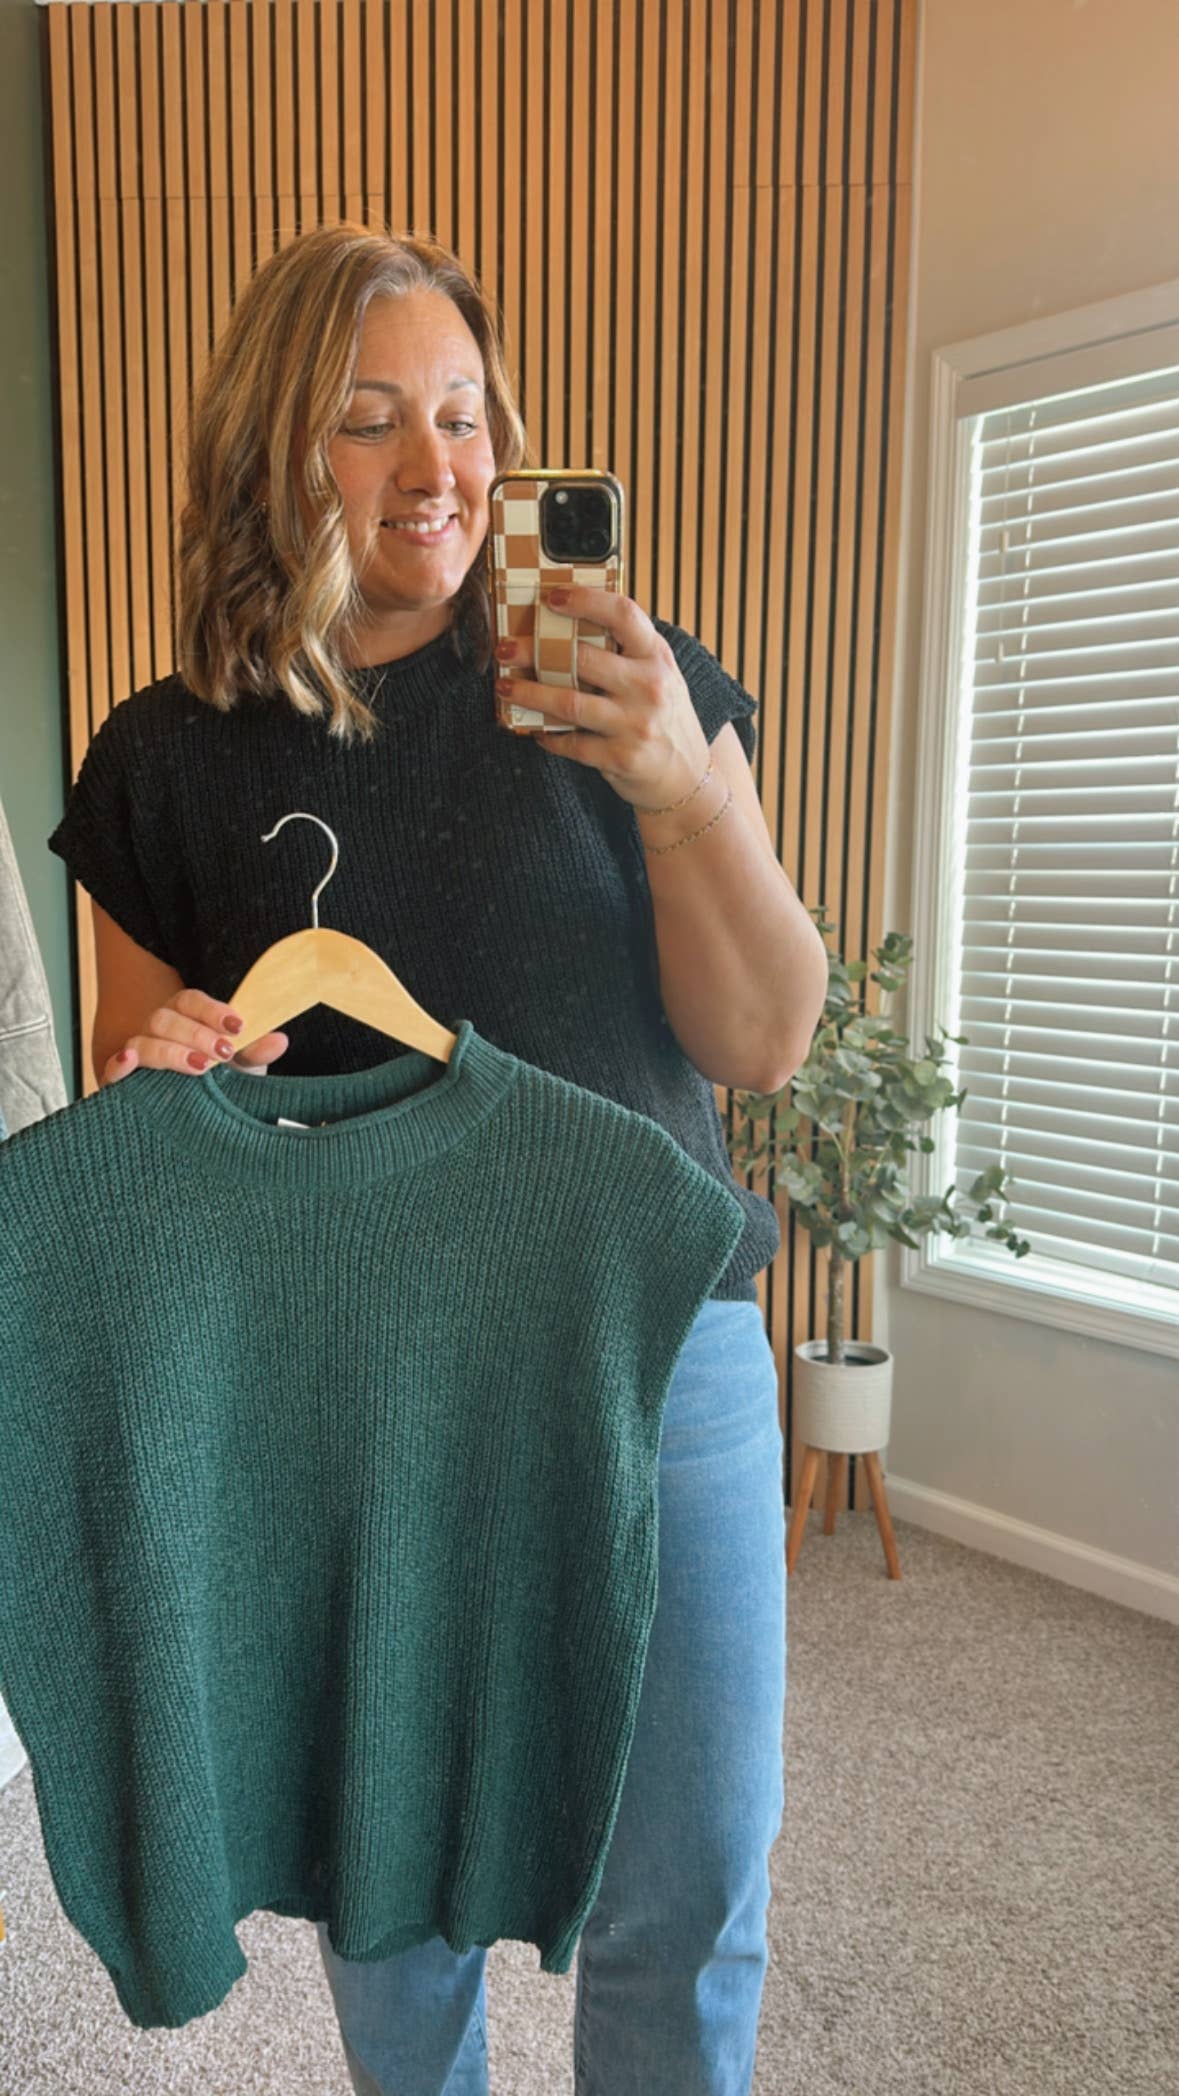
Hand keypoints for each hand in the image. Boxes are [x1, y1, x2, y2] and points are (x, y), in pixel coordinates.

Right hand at [100, 988, 288, 1085]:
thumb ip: (256, 1053)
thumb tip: (279, 1040)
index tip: (238, 1026)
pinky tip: (130, 1062)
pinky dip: (118, 1064)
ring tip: (201, 1066)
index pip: (190, 1001)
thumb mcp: (243, 1069)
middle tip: (224, 1051)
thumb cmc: (219, 1085)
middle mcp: (158, 1031)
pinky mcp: (122, 1082)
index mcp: (184, 1018)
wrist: (198, 1119)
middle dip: (196, 1033)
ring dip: (171, 1051)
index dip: (212, 1010)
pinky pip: (113, 1068)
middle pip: (165, 1018)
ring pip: (142, 1041)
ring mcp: (138, 1055)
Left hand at [495, 587, 710, 811]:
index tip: (551, 597)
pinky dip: (547, 735)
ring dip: (529, 693)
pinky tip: (534, 729)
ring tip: (504, 687)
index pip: (623, 614)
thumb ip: (627, 652)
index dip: (585, 600)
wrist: (687, 776)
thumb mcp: (659, 675)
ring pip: (569, 702)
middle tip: (505, 648)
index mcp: (657, 657)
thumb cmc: (664, 717)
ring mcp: (635, 725)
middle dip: (534, 651)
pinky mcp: (621, 758)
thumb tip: (568, 627)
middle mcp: (649, 687)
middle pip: (582, 658)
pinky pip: (571, 743)